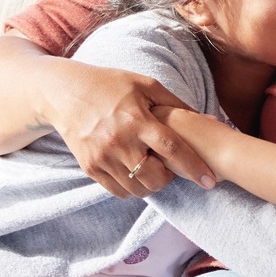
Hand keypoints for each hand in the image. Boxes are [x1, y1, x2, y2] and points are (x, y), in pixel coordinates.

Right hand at [41, 64, 215, 196]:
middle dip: (170, 178)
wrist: (65, 93)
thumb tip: (209, 120)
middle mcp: (119, 141)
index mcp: (137, 119)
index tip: (210, 180)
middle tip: (169, 167)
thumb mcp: (146, 85)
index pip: (173, 148)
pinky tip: (134, 171)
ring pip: (138, 189)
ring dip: (151, 184)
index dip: (194, 167)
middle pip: (155, 178)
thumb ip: (177, 105)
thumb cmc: (112, 85)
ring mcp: (102, 157)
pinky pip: (118, 191)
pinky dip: (132, 187)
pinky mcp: (90, 167)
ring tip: (151, 167)